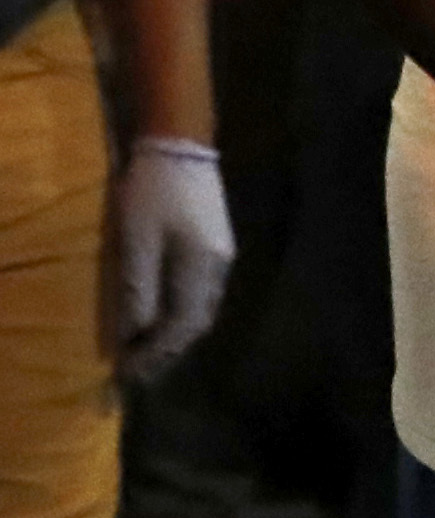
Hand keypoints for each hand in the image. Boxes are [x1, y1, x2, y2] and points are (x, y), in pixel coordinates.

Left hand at [110, 136, 234, 382]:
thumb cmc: (152, 194)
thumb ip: (138, 291)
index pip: (182, 327)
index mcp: (201, 269)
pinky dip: (182, 311)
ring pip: (202, 308)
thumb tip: (133, 336)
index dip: (157, 354)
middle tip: (137, 367)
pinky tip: (164, 311)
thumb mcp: (136, 242)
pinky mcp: (217, 242)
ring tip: (147, 345)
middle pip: (197, 322)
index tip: (129, 373)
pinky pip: (201, 292)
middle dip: (168, 349)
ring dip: (175, 332)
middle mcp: (219, 267)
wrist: (180, 144)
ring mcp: (222, 254)